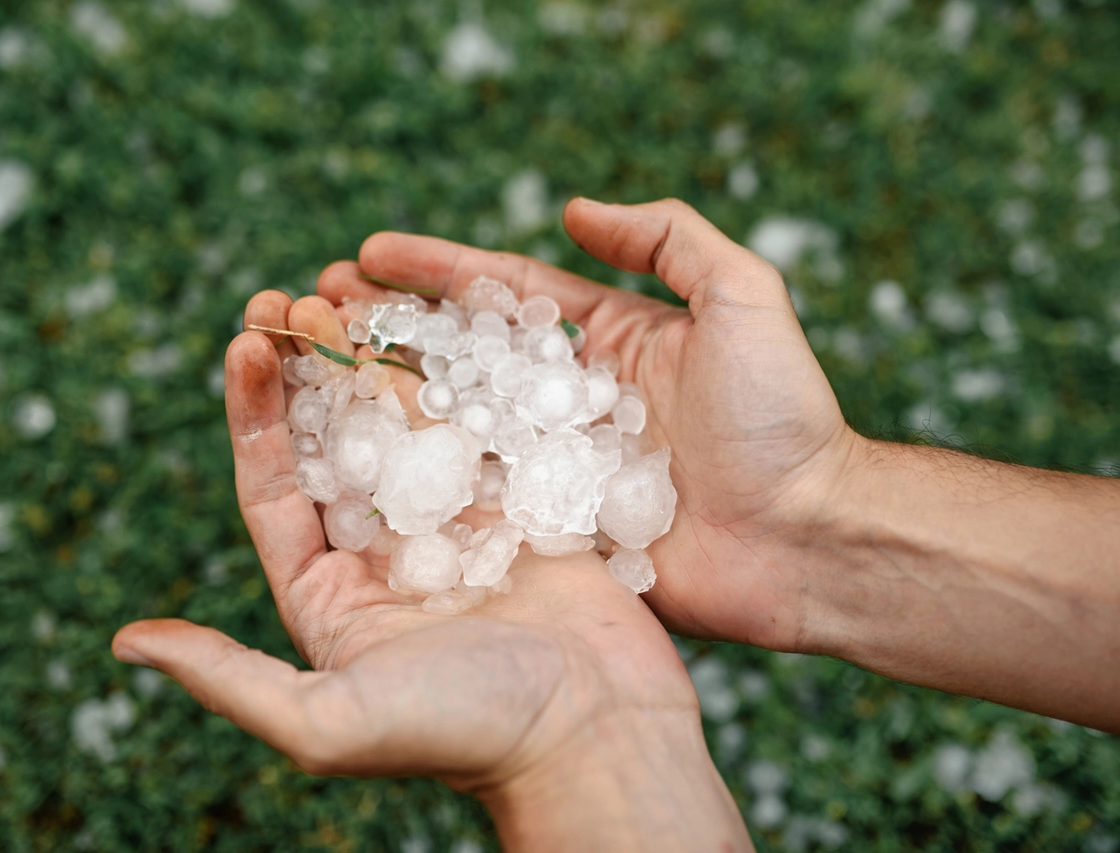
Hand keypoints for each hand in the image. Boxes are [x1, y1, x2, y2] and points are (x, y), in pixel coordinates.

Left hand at [112, 292, 751, 850]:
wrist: (594, 738)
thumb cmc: (461, 735)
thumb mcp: (325, 720)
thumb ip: (227, 677)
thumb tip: (125, 639)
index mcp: (332, 594)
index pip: (275, 488)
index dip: (254, 414)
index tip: (244, 343)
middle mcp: (389, 554)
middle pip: (335, 441)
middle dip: (309, 370)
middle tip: (293, 299)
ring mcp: (459, 523)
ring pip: (406, 423)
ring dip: (376, 358)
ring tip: (353, 294)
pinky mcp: (523, 503)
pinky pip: (480, 425)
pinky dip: (458, 375)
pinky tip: (440, 324)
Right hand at [317, 198, 856, 651]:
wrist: (807, 540)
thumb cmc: (782, 418)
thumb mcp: (743, 299)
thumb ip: (671, 240)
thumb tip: (575, 211)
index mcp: (604, 343)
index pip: (500, 295)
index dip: (433, 270)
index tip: (366, 254)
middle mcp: (567, 403)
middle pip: (459, 357)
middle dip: (387, 330)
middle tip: (313, 311)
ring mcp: (555, 470)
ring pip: (453, 426)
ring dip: (382, 400)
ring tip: (312, 375)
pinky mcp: (552, 533)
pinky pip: (474, 502)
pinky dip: (417, 482)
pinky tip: (355, 465)